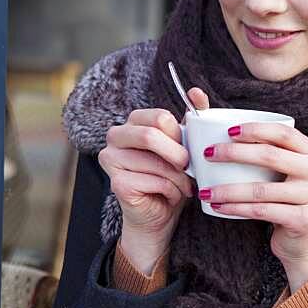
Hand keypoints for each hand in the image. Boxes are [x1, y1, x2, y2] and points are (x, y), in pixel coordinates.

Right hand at [98, 87, 208, 272]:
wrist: (161, 215)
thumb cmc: (173, 177)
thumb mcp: (185, 146)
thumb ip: (191, 119)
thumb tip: (196, 92)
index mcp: (133, 122)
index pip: (160, 117)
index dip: (180, 135)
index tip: (187, 149)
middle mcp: (115, 136)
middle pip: (150, 135)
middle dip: (178, 155)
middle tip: (188, 167)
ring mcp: (110, 159)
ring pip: (155, 163)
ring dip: (179, 178)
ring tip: (182, 186)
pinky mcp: (115, 183)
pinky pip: (154, 182)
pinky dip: (172, 191)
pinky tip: (170, 196)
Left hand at [201, 122, 307, 290]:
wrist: (305, 240)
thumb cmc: (285, 200)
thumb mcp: (284, 173)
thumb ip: (268, 154)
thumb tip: (220, 134)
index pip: (283, 133)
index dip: (255, 129)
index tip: (228, 132)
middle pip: (270, 156)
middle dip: (234, 153)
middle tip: (208, 154)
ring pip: (261, 189)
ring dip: (228, 189)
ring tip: (205, 190)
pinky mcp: (302, 220)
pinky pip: (261, 211)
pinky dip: (236, 208)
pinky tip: (218, 207)